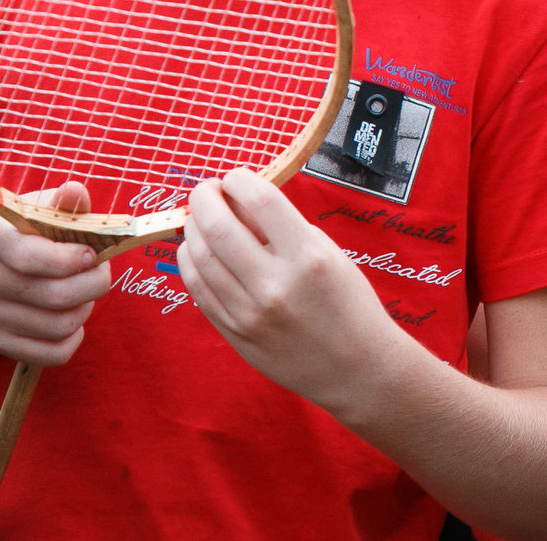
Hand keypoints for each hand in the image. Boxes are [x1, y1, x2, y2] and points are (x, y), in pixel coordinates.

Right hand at [0, 182, 113, 366]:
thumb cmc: (22, 233)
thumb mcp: (36, 209)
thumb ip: (62, 202)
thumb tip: (76, 192)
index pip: (31, 257)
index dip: (72, 258)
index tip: (91, 253)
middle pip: (56, 296)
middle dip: (94, 283)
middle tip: (101, 272)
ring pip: (60, 325)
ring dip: (86, 309)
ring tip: (86, 292)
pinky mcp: (1, 343)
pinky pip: (53, 354)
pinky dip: (74, 339)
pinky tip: (74, 318)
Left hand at [176, 169, 408, 415]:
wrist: (355, 368)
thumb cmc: (348, 303)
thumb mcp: (328, 254)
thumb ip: (285, 228)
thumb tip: (240, 200)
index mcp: (308, 257)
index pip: (260, 200)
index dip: (239, 179)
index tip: (235, 177)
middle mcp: (276, 284)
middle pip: (219, 226)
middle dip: (204, 197)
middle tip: (207, 190)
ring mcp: (250, 313)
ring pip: (200, 257)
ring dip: (194, 228)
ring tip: (200, 218)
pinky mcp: (234, 333)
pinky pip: (198, 289)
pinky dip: (190, 261)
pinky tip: (195, 249)